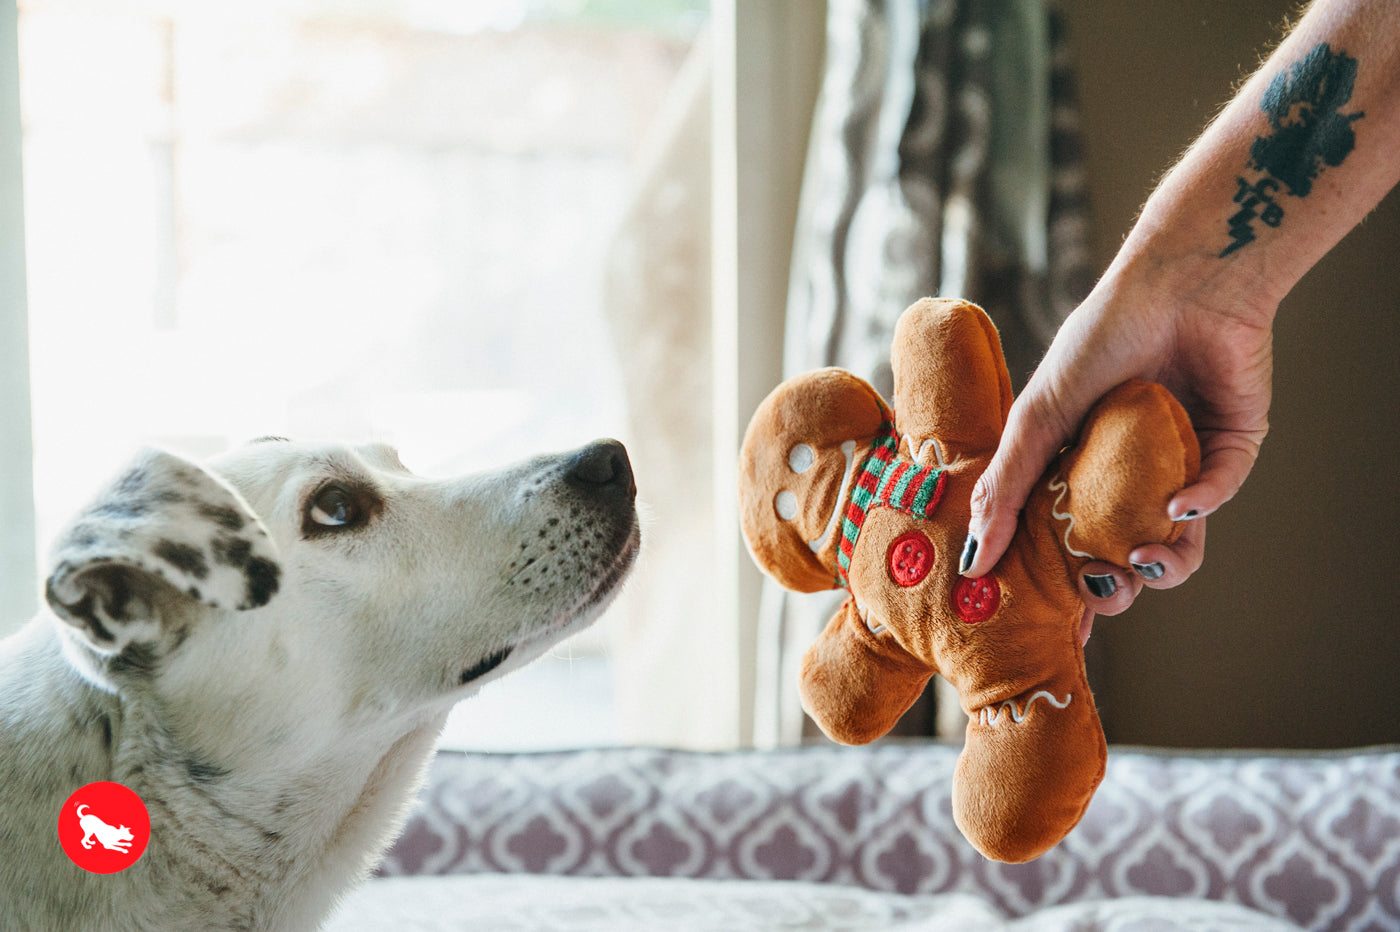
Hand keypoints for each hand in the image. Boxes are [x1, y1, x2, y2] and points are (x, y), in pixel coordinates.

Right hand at [962, 267, 1272, 617]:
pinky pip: (1218, 492)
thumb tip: (972, 559)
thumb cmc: (1100, 336)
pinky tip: (1179, 505)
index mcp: (1077, 467)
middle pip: (1122, 553)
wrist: (1178, 282)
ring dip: (1165, 563)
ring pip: (1178, 540)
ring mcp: (1180, 462)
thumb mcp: (1038, 415)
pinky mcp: (1230, 446)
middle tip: (1101, 593)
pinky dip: (1201, 505)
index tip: (1040, 621)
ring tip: (1146, 560)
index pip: (1065, 540)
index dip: (1056, 583)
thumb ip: (1005, 488)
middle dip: (1115, 586)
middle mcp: (1129, 473)